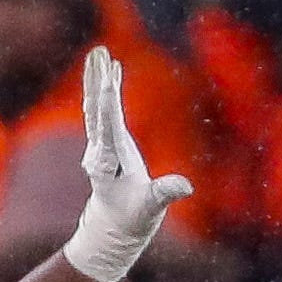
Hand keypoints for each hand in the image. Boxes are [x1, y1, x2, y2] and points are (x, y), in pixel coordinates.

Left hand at [61, 48, 195, 281]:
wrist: (113, 229)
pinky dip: (106, 90)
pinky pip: (103, 111)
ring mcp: (101, 145)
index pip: (107, 127)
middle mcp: (99, 149)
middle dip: (97, 81)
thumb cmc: (132, 220)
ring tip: (100, 52)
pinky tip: (111, 71)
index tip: (108, 79)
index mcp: (108, 162)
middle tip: (99, 53)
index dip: (109, 102)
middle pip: (95, 108)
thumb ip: (164, 194)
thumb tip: (186, 186)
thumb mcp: (150, 209)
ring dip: (97, 78)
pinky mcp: (107, 144)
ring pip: (95, 105)